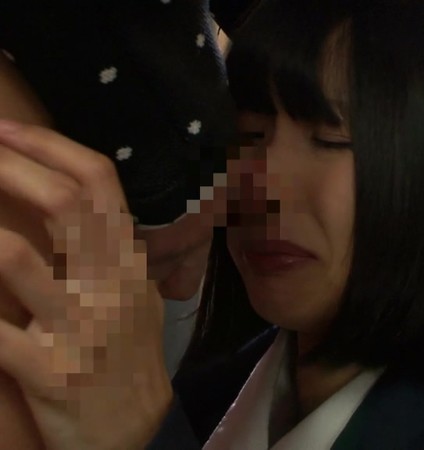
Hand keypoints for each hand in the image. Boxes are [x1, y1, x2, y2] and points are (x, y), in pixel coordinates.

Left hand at [0, 121, 171, 449]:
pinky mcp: (47, 372)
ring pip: (14, 258)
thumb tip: (69, 201)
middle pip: (64, 203)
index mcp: (128, 263)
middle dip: (7, 165)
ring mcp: (79, 330)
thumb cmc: (127, 362)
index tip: (5, 129)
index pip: (100, 184)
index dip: (49, 146)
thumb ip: (108, 251)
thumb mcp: (134, 298)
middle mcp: (110, 287)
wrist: (135, 434)